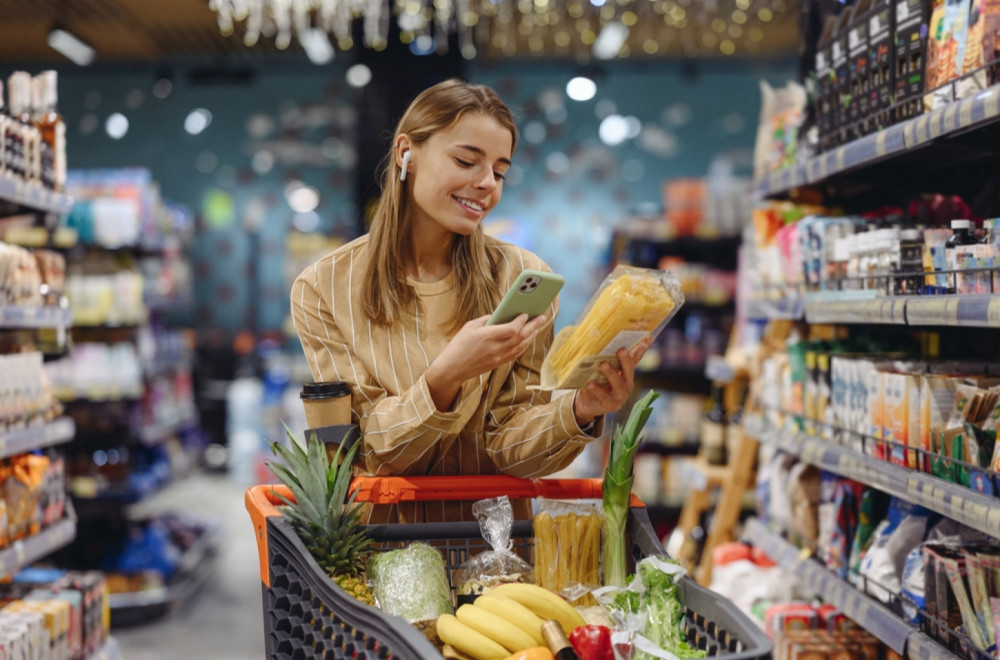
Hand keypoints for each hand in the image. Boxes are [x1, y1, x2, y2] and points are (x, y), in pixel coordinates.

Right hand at [425, 313, 548, 409]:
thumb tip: (500, 315)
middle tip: (542, 317)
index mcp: (487, 336)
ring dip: (532, 336)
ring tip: (537, 326)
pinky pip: (516, 354)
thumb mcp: (469, 327)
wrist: (453, 368)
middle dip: (533, 326)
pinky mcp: (498, 363)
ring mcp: (498, 357)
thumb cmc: (458, 345)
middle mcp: (495, 348)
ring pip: (521, 346)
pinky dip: (524, 345)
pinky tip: (528, 338)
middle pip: (521, 337)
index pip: (512, 329)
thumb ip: (486, 319)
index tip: (526, 313)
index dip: (521, 321)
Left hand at [573, 335, 653, 426]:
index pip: (635, 359)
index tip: (649, 337)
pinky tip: (590, 384)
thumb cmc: (595, 381)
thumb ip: (604, 357)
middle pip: (629, 371)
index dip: (642, 349)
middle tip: (621, 350)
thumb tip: (601, 339)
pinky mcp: (611, 405)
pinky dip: (597, 390)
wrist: (587, 403)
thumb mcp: (599, 368)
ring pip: (619, 384)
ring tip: (603, 364)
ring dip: (611, 374)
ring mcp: (620, 396)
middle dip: (626, 360)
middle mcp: (626, 384)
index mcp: (626, 373)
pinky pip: (604, 397)